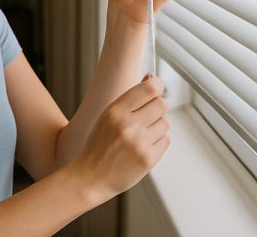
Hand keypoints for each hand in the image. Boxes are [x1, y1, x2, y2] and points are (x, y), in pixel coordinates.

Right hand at [69, 76, 169, 201]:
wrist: (91, 177)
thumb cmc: (98, 145)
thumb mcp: (107, 116)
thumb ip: (129, 99)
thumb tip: (151, 79)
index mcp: (115, 111)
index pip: (149, 88)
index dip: (157, 85)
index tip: (156, 88)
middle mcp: (128, 125)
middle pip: (161, 104)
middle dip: (157, 107)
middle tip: (147, 115)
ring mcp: (140, 143)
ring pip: (165, 123)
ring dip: (156, 127)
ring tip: (140, 135)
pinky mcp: (149, 159)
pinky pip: (165, 140)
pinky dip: (157, 142)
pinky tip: (142, 147)